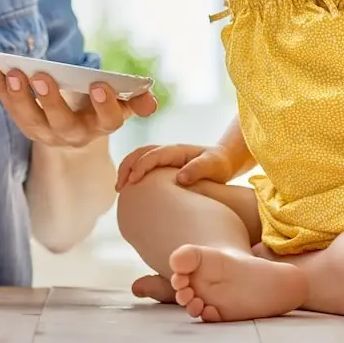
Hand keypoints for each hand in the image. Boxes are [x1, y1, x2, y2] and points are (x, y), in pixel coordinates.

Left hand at [0, 65, 156, 148]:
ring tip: (12, 72)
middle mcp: (72, 134)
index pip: (107, 121)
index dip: (105, 105)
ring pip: (30, 120)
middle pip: (61, 122)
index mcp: (100, 126)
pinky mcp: (25, 124)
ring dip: (18, 96)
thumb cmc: (98, 104)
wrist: (75, 124)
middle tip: (42, 75)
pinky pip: (10, 108)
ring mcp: (46, 133)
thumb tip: (150, 101)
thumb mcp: (119, 103)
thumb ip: (133, 100)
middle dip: (51, 100)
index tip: (98, 84)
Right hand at [115, 143, 236, 190]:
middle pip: (140, 152)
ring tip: (120, 189)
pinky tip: (131, 191)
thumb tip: (180, 178)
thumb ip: (198, 169)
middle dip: (127, 166)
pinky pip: (144, 167)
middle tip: (119, 187)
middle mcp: (167, 152)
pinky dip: (133, 175)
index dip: (141, 166)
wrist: (224, 162)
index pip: (153, 154)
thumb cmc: (219, 165)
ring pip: (139, 158)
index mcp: (177, 151)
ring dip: (127, 170)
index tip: (132, 182)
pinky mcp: (163, 167)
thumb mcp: (213, 166)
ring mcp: (164, 159)